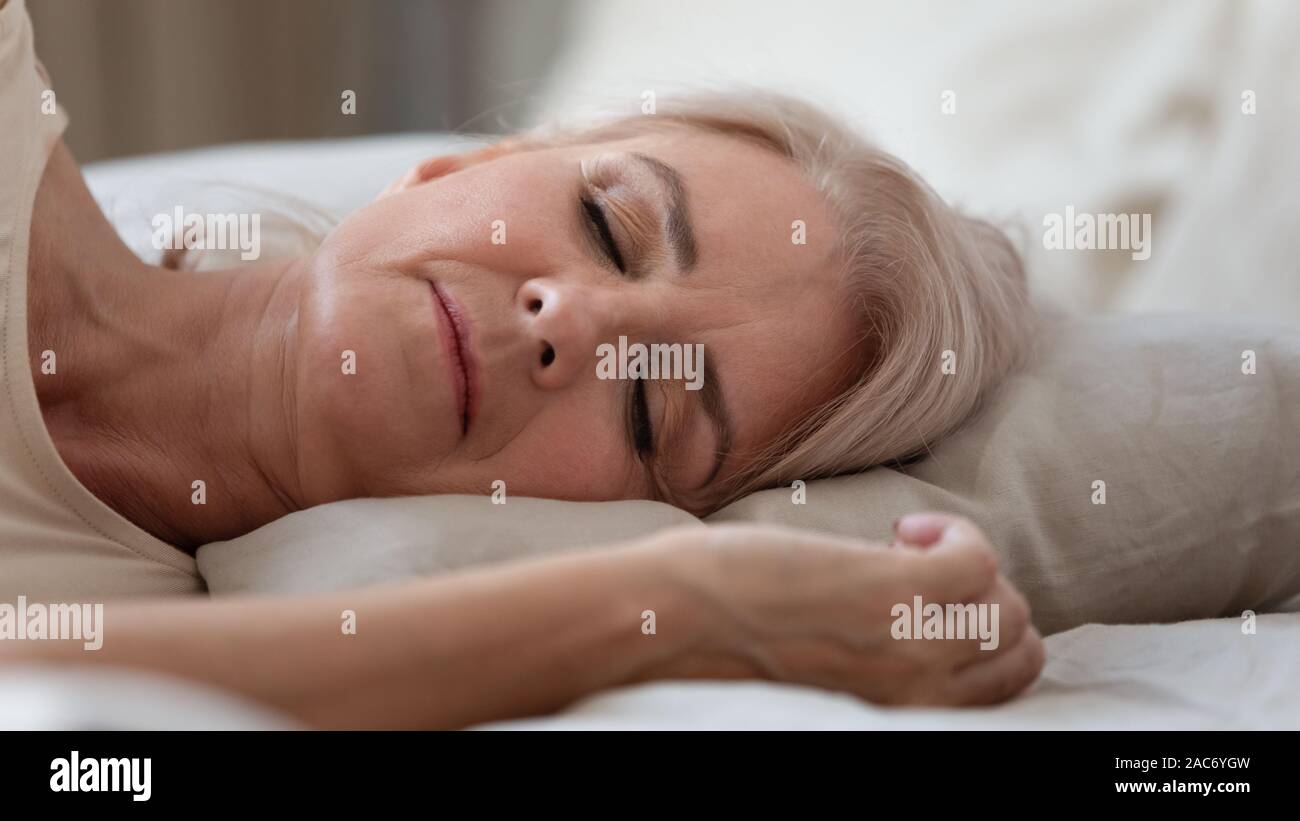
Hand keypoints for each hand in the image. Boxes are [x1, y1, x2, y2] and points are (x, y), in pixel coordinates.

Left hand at [637, 513, 1044, 705]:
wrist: (672, 622)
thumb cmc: (722, 636)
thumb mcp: (820, 667)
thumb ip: (870, 650)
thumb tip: (896, 602)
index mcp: (898, 710)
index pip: (998, 688)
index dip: (976, 634)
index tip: (922, 599)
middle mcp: (915, 693)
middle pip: (1017, 649)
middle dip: (987, 600)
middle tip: (923, 570)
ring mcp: (910, 646)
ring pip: (1009, 608)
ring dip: (972, 565)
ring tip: (907, 549)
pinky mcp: (892, 594)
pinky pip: (976, 560)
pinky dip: (953, 534)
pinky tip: (901, 531)